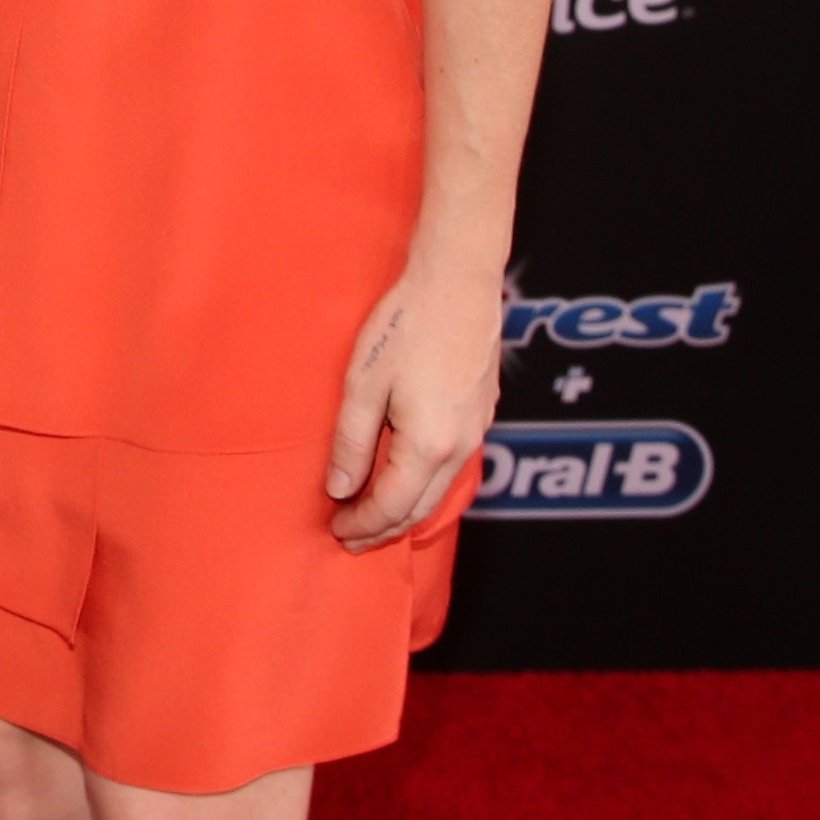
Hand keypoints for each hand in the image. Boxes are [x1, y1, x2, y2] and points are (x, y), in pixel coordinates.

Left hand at [327, 256, 501, 551]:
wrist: (457, 282)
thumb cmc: (405, 326)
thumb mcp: (363, 384)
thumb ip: (351, 441)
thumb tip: (340, 488)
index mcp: (429, 446)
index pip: (392, 507)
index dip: (362, 524)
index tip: (336, 531)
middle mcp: (460, 448)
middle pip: (420, 508)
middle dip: (383, 528)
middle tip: (350, 536)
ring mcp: (477, 431)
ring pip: (440, 490)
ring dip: (405, 508)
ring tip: (372, 513)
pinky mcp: (482, 413)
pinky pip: (452, 466)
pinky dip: (425, 484)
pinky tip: (405, 476)